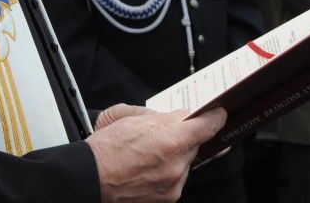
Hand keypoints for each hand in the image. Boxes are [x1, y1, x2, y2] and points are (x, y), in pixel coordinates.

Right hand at [86, 106, 226, 202]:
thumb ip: (163, 117)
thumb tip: (181, 117)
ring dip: (177, 155)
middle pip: (195, 144)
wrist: (90, 178)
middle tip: (166, 133)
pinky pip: (178, 178)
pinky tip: (150, 166)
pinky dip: (170, 170)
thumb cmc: (106, 149)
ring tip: (151, 152)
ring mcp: (173, 184)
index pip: (206, 126)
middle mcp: (176, 165)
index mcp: (169, 140)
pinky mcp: (168, 197)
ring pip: (186, 161)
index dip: (214, 118)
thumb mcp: (133, 117)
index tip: (218, 114)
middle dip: (185, 137)